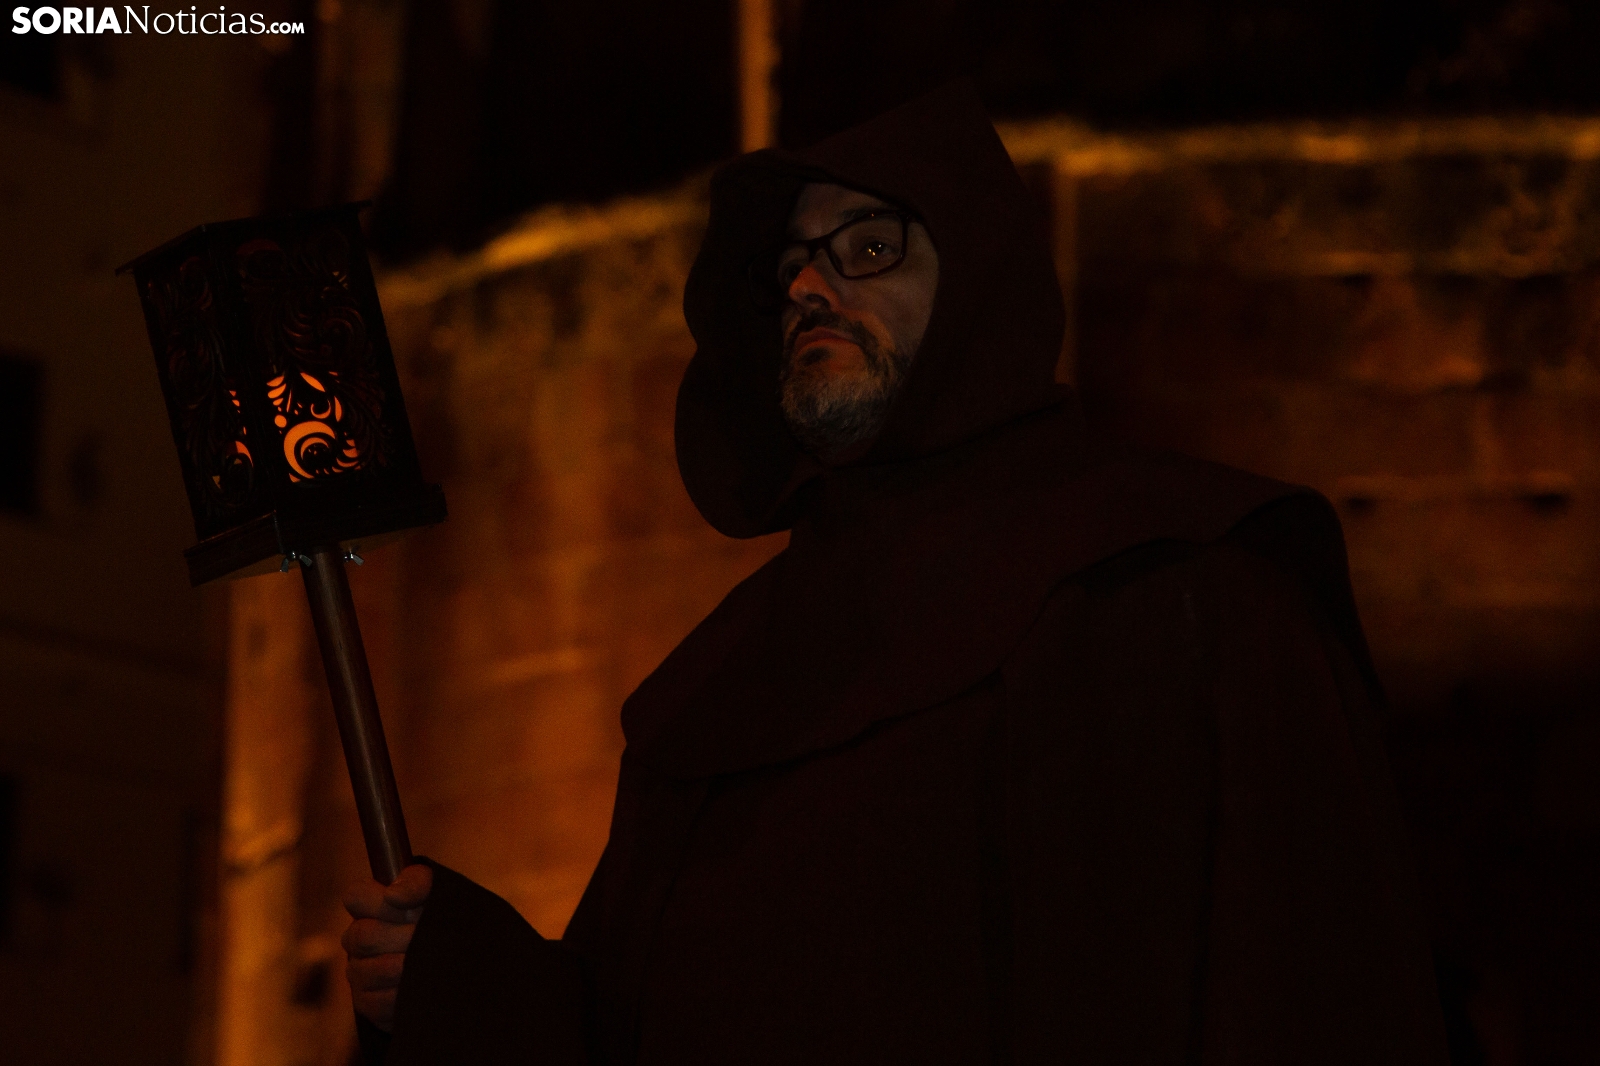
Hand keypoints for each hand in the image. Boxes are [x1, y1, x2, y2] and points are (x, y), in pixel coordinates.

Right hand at [342, 863, 432, 1031]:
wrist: (463, 966)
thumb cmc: (443, 923)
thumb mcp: (437, 894)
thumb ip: (417, 882)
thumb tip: (393, 895)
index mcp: (370, 908)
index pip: (355, 896)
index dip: (380, 901)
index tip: (411, 909)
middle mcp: (357, 939)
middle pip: (362, 936)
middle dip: (401, 937)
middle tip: (425, 939)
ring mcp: (358, 971)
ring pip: (366, 971)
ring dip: (403, 967)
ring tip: (428, 963)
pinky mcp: (367, 1003)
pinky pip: (375, 1002)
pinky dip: (402, 995)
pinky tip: (421, 988)